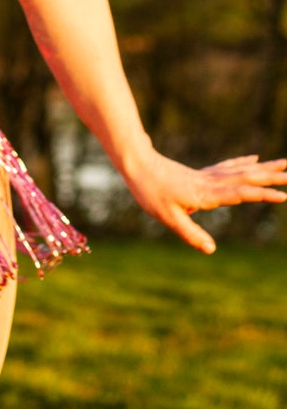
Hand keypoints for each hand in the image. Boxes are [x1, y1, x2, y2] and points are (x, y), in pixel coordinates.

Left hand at [123, 150, 286, 253]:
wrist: (136, 163)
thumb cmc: (150, 192)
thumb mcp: (167, 218)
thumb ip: (191, 234)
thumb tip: (212, 250)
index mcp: (206, 194)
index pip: (240, 194)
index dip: (262, 195)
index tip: (283, 195)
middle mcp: (211, 183)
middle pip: (246, 178)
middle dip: (270, 177)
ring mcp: (207, 176)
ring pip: (241, 170)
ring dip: (263, 168)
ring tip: (283, 164)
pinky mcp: (201, 173)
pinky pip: (228, 167)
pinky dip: (243, 163)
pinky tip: (254, 158)